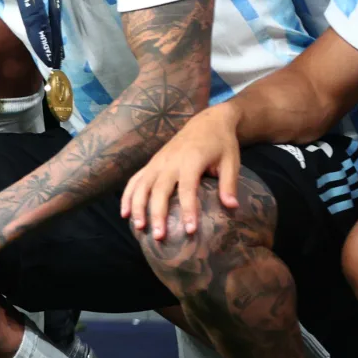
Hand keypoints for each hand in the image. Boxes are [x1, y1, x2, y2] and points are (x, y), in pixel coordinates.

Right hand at [121, 106, 241, 239]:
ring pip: (142, 185)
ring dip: (138, 207)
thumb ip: (229, 184)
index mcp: (191, 160)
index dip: (188, 209)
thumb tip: (232, 208)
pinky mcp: (152, 163)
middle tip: (159, 236)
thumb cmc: (221, 144)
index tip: (190, 230)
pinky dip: (128, 196)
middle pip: (160, 190)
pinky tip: (125, 214)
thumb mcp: (231, 161)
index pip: (187, 188)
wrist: (207, 121)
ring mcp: (158, 161)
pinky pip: (135, 180)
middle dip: (157, 214)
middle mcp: (170, 161)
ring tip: (140, 228)